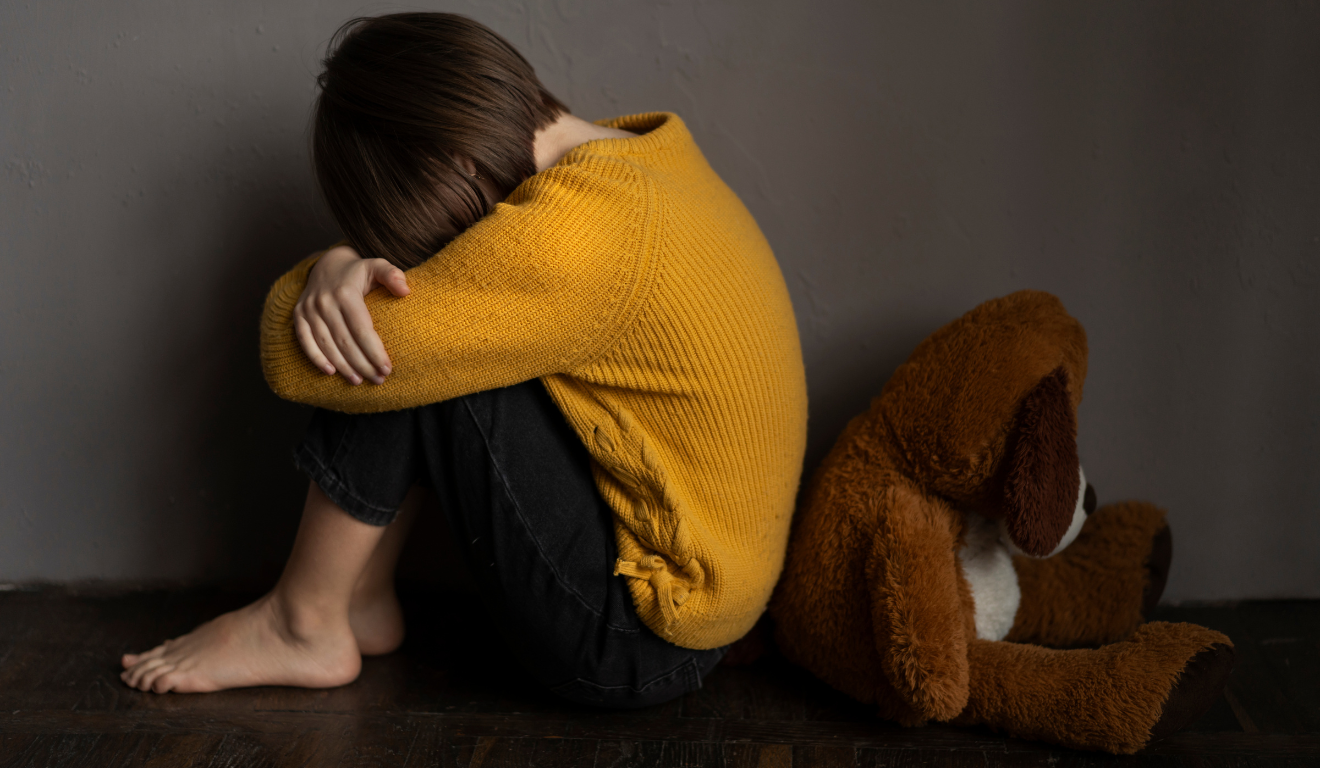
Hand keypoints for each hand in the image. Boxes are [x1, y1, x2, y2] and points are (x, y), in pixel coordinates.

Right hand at [293, 245, 409, 384]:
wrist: (327, 264)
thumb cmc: (358, 272)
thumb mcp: (376, 265)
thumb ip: (392, 274)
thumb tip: (406, 290)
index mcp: (346, 293)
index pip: (361, 329)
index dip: (374, 351)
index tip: (387, 368)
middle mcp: (325, 301)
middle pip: (345, 341)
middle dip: (363, 364)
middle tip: (378, 380)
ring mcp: (309, 309)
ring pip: (326, 344)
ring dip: (343, 366)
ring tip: (359, 381)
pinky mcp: (298, 315)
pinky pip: (304, 340)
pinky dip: (316, 358)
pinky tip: (330, 372)